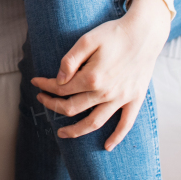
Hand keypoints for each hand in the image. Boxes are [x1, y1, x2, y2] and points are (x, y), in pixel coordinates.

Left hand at [31, 0, 171, 150]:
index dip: (45, 86)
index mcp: (92, 78)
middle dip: (53, 105)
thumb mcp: (87, 40)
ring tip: (61, 133)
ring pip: (94, 122)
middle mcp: (106, 93)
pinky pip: (126, 124)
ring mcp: (121, 98)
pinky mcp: (134, 99)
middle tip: (41, 99)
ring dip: (76, 130)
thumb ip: (70, 60)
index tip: (35, 82)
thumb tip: (58, 79)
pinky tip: (107, 146)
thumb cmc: (113, 34)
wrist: (144, 33)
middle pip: (73, 107)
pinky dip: (117, 137)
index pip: (62, 88)